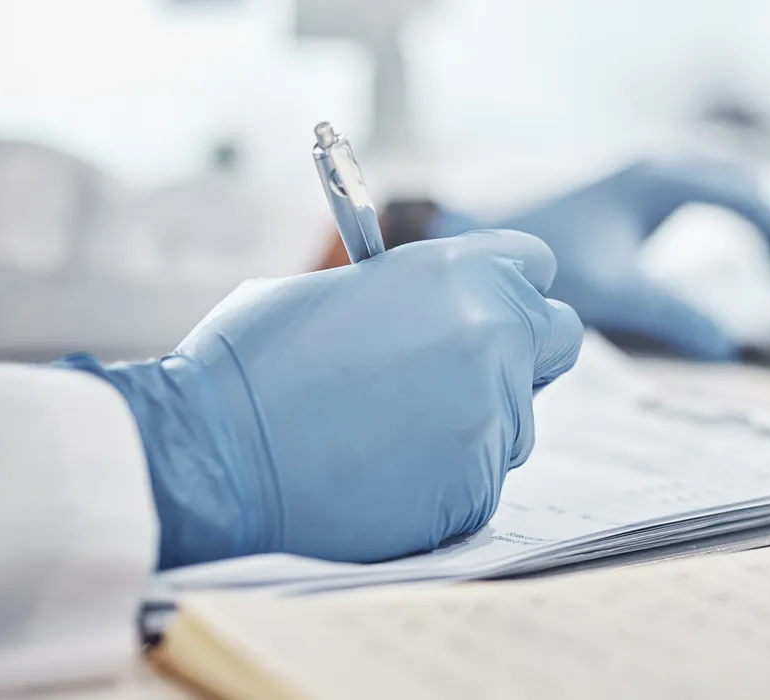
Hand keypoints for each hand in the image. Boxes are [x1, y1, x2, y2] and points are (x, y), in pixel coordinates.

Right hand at [61, 230, 583, 567]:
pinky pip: (482, 481)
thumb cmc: (252, 365)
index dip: (506, 290)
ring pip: (517, 421)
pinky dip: (445, 484)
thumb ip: (412, 294)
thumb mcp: (334, 291)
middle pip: (555, 339)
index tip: (483, 310)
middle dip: (519, 354)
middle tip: (455, 375)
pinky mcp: (478, 485)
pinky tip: (380, 475)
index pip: (533, 267)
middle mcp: (491, 334)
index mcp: (456, 270)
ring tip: (386, 433)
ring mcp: (492, 414)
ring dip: (475, 427)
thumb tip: (439, 308)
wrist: (214, 456)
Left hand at [379, 160, 769, 359]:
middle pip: (752, 200)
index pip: (749, 205)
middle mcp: (663, 173)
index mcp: (661, 183)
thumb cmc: (541, 267)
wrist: (483, 246)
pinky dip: (749, 238)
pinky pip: (719, 211)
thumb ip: (670, 317)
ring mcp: (654, 183)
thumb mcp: (610, 295)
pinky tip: (767, 270)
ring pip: (738, 204)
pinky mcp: (644, 202)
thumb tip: (729, 349)